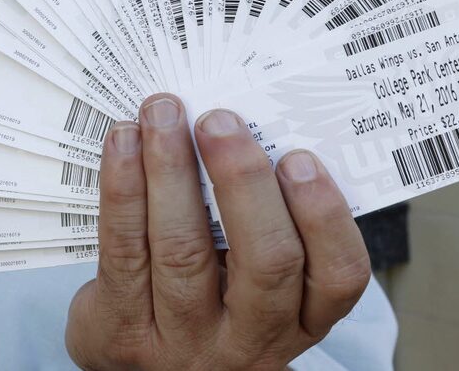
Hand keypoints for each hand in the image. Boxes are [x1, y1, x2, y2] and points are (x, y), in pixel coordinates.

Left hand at [66, 93, 370, 370]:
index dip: (324, 216)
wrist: (138, 363)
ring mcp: (182, 341)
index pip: (337, 277)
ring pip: (183, 250)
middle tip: (219, 120)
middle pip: (265, 263)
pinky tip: (124, 143)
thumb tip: (240, 126)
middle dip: (242, 180)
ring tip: (163, 113)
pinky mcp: (121, 331)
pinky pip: (124, 249)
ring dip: (171, 169)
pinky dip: (123, 187)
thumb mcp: (246, 274)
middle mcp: (248, 340)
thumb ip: (258, 218)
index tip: (299, 157)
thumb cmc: (206, 294)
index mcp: (298, 317)